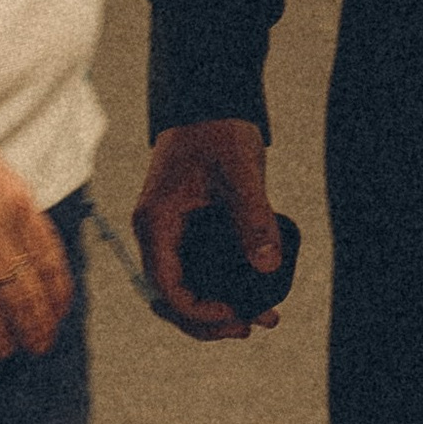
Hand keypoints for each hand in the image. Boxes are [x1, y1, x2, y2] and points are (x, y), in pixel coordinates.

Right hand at [136, 119, 280, 339]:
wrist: (210, 96)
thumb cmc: (219, 129)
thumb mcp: (241, 172)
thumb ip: (253, 218)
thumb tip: (267, 265)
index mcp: (156, 224)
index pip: (168, 288)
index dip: (200, 312)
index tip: (236, 317)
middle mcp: (156, 232)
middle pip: (172, 296)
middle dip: (209, 319)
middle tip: (251, 326)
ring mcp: (169, 230)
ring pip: (184, 284)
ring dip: (216, 304)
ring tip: (259, 315)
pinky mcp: (185, 225)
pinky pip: (196, 265)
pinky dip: (219, 281)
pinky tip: (251, 287)